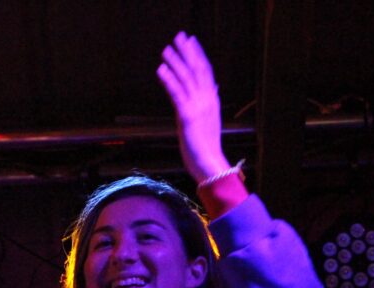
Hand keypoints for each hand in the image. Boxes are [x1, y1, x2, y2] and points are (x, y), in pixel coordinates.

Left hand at [157, 32, 230, 182]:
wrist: (210, 164)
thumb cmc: (206, 147)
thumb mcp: (208, 121)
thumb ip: (208, 104)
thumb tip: (212, 89)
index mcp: (212, 101)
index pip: (206, 72)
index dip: (198, 55)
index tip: (191, 41)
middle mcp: (207, 100)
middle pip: (197, 70)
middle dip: (188, 52)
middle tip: (179, 37)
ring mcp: (198, 107)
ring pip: (186, 79)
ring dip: (175, 62)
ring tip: (165, 50)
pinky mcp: (188, 116)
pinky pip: (177, 94)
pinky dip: (169, 80)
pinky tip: (161, 69)